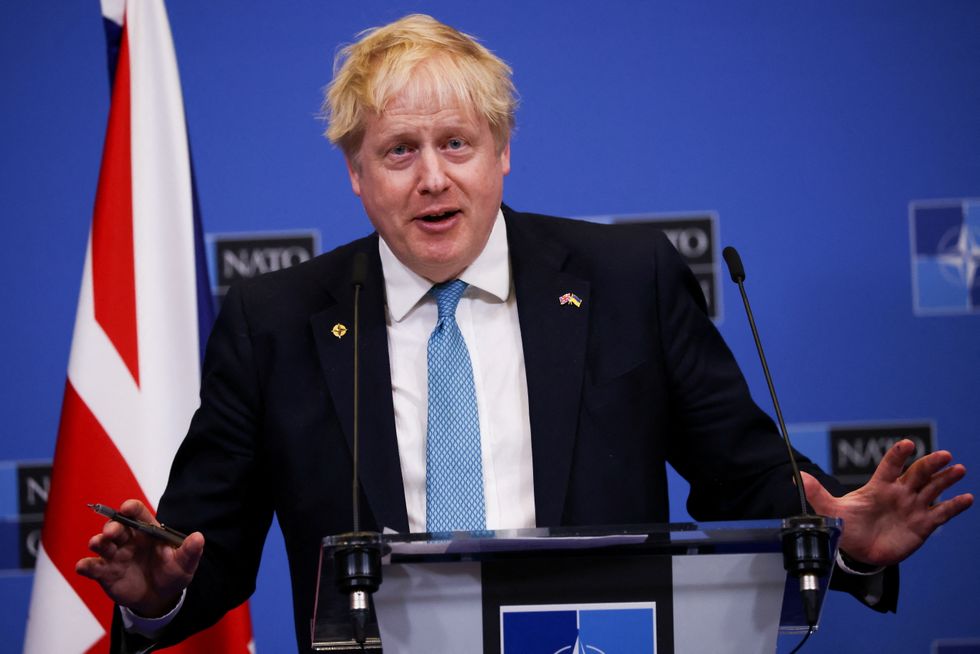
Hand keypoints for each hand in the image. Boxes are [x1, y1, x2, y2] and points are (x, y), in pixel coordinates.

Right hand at [76, 499, 203, 617]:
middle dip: (112, 526)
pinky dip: (85, 566)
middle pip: (116, 526)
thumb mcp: (184, 563)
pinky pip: (91, 567)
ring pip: (101, 544)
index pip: (138, 514)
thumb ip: (190, 551)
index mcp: (147, 531)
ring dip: (97, 542)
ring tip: (98, 544)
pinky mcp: (105, 573)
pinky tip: (83, 566)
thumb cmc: (172, 573)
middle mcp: (128, 539)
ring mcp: (115, 555)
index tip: (127, 507)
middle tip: (112, 532)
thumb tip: (199, 537)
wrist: (160, 598)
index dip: (131, 508)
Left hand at [802, 439, 972, 566]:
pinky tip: (967, 498)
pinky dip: (954, 506)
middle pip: (917, 473)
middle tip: (944, 455)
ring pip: (932, 489)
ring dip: (946, 479)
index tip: (907, 444)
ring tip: (959, 469)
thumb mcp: (830, 510)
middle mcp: (899, 493)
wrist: (857, 552)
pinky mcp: (923, 525)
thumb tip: (796, 477)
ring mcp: (913, 508)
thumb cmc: (847, 527)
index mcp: (879, 486)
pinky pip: (941, 513)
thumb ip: (816, 493)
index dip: (898, 455)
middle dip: (930, 463)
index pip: (890, 465)